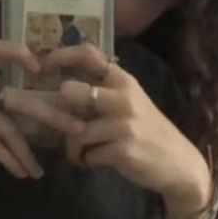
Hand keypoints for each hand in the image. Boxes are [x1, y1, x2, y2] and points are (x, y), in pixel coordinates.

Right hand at [0, 39, 85, 185]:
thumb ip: (4, 116)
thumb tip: (47, 120)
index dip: (17, 52)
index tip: (41, 67)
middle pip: (18, 97)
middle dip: (51, 115)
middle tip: (78, 130)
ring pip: (8, 126)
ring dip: (26, 152)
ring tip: (39, 171)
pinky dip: (9, 159)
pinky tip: (20, 173)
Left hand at [40, 44, 210, 213]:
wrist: (178, 163)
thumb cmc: (146, 131)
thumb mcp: (127, 103)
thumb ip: (99, 92)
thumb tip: (59, 87)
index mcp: (123, 80)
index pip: (88, 54)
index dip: (59, 56)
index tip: (39, 67)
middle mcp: (123, 96)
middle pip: (71, 92)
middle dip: (59, 113)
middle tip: (64, 126)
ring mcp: (124, 123)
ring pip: (75, 132)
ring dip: (73, 147)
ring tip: (83, 152)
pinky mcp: (123, 149)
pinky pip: (87, 155)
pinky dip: (86, 161)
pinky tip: (97, 162)